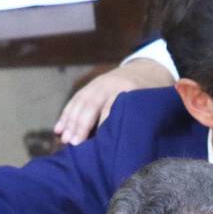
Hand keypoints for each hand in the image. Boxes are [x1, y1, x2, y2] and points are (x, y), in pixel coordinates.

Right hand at [53, 58, 173, 145]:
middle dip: (81, 126)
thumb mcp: (154, 102)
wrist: (147, 69)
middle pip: (91, 105)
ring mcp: (97, 84)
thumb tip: (132, 143)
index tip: (98, 141)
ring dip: (70, 122)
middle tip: (73, 144)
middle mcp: (109, 85)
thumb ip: (142, 116)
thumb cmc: (153, 94)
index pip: (111, 107)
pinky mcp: (90, 86)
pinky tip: (59, 129)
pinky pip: (75, 101)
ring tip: (64, 139)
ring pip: (80, 103)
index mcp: (127, 89)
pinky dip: (66, 115)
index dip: (103, 123)